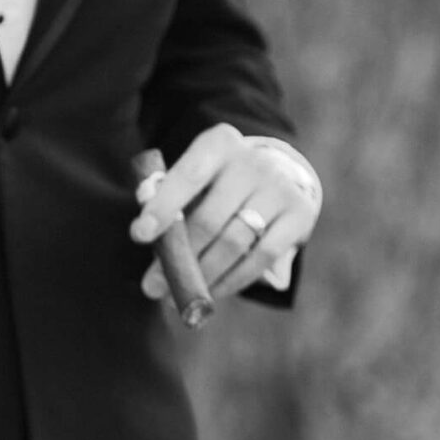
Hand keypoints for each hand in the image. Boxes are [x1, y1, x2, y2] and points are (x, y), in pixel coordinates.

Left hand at [131, 126, 319, 301]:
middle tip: (151, 287)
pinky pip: (260, 258)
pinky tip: (212, 291)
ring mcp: (280, 188)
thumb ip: (169, 196)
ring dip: (202, 276)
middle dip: (178, 258)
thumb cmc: (221, 181)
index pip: (188, 175)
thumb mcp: (196, 175)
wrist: (281, 174)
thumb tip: (144, 231)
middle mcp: (253, 162)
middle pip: (209, 218)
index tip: (139, 234)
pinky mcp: (299, 215)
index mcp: (219, 143)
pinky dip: (232, 280)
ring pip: (234, 243)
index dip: (163, 206)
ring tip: (176, 296)